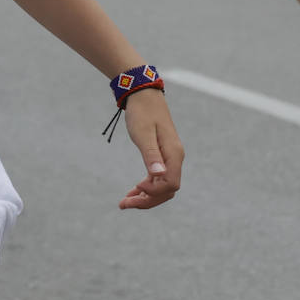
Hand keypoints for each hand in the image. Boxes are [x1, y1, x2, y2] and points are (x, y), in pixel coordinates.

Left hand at [119, 89, 183, 209]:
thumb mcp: (143, 134)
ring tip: (125, 201)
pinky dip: (146, 187)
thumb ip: (151, 155)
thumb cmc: (142, 113)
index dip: (153, 191)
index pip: (170, 184)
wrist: (143, 96)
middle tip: (124, 204)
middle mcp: (175, 158)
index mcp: (173, 154)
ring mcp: (170, 158)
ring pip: (163, 187)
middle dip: (147, 200)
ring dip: (146, 197)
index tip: (135, 187)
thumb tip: (158, 175)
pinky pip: (158, 178)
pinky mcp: (163, 156)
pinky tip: (133, 191)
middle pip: (167, 190)